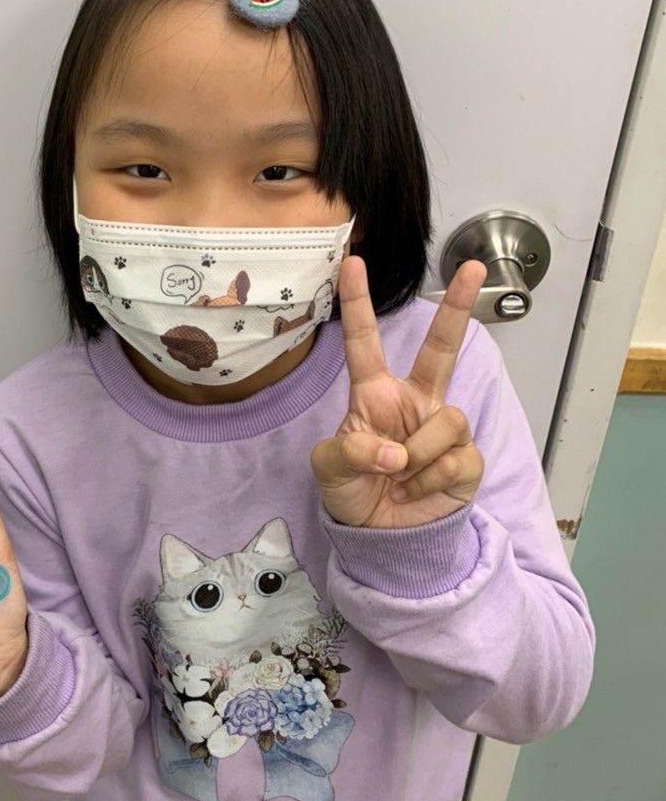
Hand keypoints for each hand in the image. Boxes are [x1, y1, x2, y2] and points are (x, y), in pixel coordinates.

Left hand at [311, 257, 487, 528]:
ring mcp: (443, 430)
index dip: (358, 304)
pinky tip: (416, 492)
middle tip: (470, 267)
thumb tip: (396, 451)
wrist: (381, 537)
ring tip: (400, 478)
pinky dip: (429, 482)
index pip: (365, 343)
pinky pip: (455, 460)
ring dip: (418, 456)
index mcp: (376, 395)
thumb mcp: (330, 470)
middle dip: (457, 307)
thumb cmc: (353, 491)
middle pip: (441, 348)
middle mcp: (414, 403)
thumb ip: (351, 451)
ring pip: (447, 420)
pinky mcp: (466, 461)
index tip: (353, 263)